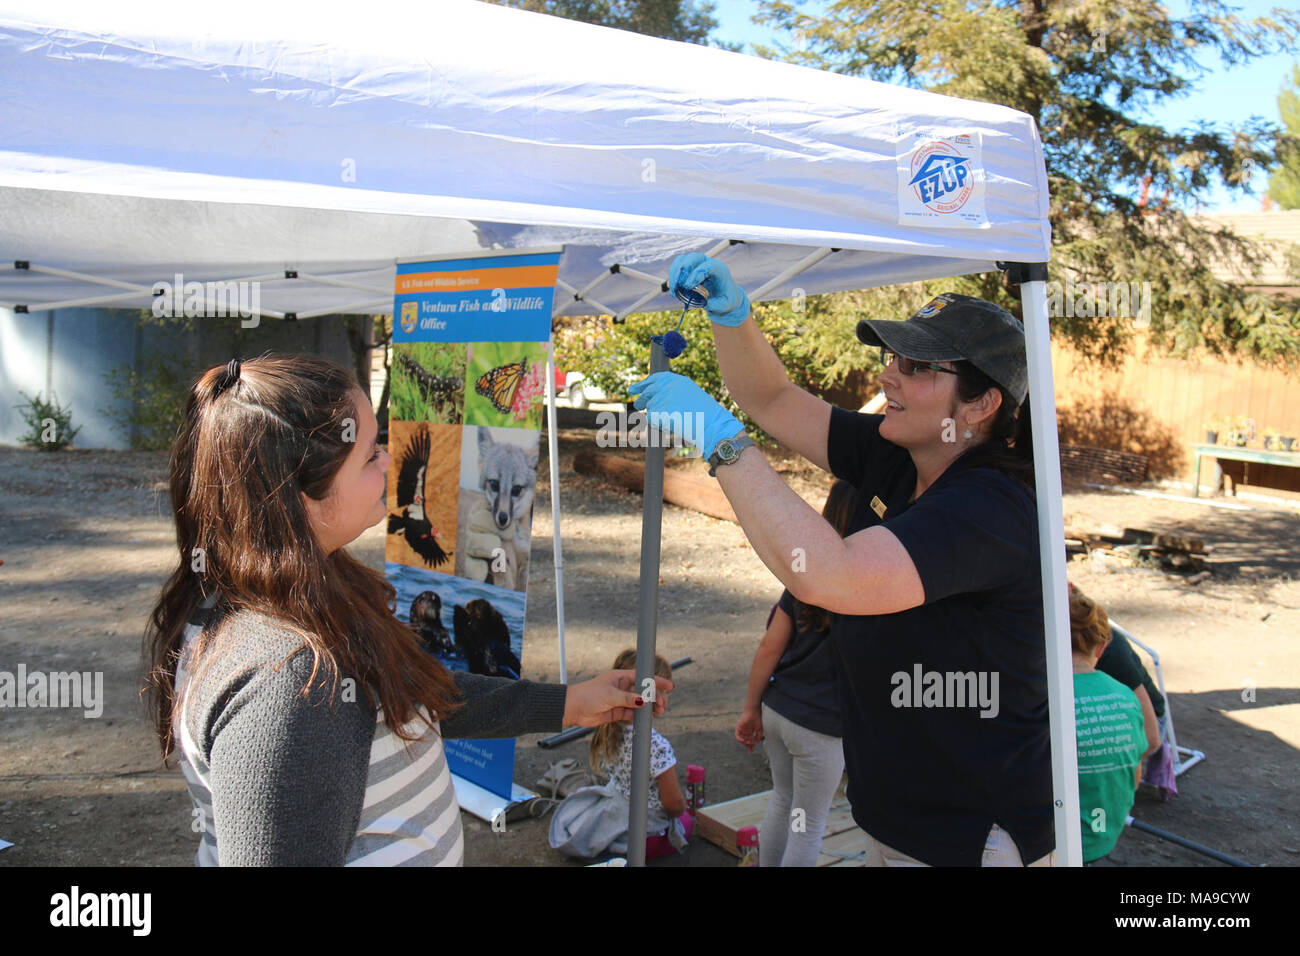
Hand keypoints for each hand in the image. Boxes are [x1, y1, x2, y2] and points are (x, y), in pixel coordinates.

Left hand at [562, 670, 672, 727]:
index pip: (644, 678)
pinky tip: (647, 719)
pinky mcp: (617, 712)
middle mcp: (623, 688)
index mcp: (621, 677)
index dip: (657, 682)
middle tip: (662, 705)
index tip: (670, 686)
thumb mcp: (610, 695)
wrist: (573, 709)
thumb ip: (628, 699)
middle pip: (645, 692)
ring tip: (658, 713)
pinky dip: (640, 717)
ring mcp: (620, 700)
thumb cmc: (588, 695)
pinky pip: (633, 714)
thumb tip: (644, 701)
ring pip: (640, 704)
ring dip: (650, 708)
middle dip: (656, 698)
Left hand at [627, 371, 743, 458]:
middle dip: (641, 400)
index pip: (655, 378)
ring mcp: (662, 398)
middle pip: (648, 393)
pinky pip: (651, 420)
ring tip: (676, 420)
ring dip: (657, 416)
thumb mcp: (690, 396)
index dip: (643, 384)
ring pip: (650, 409)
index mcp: (678, 380)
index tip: (633, 389)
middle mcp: (668, 386)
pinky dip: (658, 425)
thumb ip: (672, 392)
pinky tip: (673, 426)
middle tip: (638, 405)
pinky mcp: (658, 411)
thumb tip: (652, 398)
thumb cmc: (705, 415)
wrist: (712, 425)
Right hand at [670, 253, 749, 325]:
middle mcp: (707, 263)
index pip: (707, 265)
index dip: (697, 274)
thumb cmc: (726, 299)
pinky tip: (673, 290)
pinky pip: (677, 267)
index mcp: (719, 269)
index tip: (688, 286)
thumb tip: (708, 303)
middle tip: (677, 286)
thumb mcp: (727, 304)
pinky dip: (673, 277)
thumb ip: (719, 304)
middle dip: (682, 271)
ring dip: (674, 273)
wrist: (722, 297)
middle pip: (692, 258)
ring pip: (682, 260)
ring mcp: (697, 264)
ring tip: (673, 289)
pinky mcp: (688, 269)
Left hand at [735, 709, 763, 752]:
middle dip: (748, 745)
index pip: (749, 740)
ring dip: (744, 743)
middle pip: (745, 741)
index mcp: (750, 731)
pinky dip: (739, 739)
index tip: (751, 751)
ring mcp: (742, 729)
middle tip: (752, 746)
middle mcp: (745, 731)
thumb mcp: (759, 728)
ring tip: (748, 743)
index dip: (750, 746)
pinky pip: (737, 735)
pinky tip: (743, 740)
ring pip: (741, 739)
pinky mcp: (738, 727)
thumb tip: (757, 742)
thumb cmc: (757, 718)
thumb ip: (758, 735)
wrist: (754, 712)